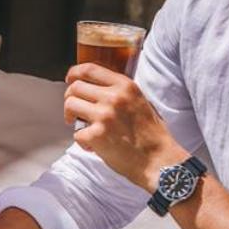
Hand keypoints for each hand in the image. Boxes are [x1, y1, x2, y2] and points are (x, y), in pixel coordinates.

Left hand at [63, 64, 181, 188]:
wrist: (158, 160)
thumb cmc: (152, 134)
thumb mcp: (141, 101)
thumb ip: (121, 92)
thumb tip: (97, 89)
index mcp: (125, 86)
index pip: (90, 69)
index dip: (74, 73)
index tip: (70, 79)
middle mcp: (113, 97)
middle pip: (76, 87)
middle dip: (70, 98)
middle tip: (74, 110)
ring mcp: (104, 116)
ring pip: (70, 105)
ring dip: (70, 116)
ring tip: (82, 126)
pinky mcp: (96, 135)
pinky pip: (76, 133)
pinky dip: (82, 141)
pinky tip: (95, 146)